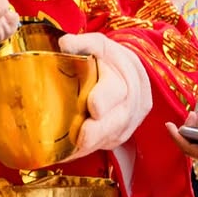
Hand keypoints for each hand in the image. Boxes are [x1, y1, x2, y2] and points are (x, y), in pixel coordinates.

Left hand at [58, 34, 151, 157]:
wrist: (127, 72)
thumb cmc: (107, 57)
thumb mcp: (98, 44)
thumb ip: (83, 43)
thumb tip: (65, 44)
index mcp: (127, 75)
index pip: (117, 88)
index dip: (105, 98)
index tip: (92, 106)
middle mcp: (132, 100)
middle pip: (118, 118)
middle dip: (100, 130)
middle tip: (82, 137)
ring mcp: (129, 120)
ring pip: (114, 135)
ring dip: (94, 143)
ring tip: (74, 149)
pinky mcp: (121, 134)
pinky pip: (108, 144)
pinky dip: (90, 149)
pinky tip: (72, 153)